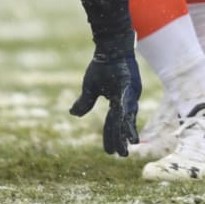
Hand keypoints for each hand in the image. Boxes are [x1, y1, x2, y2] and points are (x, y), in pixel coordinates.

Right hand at [69, 37, 140, 156]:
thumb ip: (85, 102)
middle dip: (121, 139)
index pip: (112, 123)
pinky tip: (129, 125)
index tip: (109, 153)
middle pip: (122, 123)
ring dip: (128, 131)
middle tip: (122, 155)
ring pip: (128, 116)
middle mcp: (127, 99)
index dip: (110, 137)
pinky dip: (128, 114)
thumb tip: (73, 114)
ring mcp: (131, 93)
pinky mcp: (131, 85)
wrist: (110, 47)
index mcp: (117, 101)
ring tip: (129, 145)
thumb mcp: (90, 87)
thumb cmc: (102, 65)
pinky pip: (128, 102)